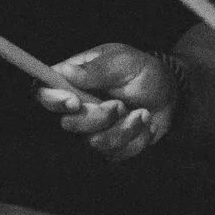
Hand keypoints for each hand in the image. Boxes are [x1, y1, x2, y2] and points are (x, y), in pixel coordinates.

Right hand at [36, 43, 178, 161]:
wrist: (170, 93)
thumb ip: (96, 69)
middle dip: (97, 118)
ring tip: (142, 113)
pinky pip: (116, 153)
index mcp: (73, 80)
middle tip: (120, 105)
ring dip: (124, 129)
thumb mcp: (124, 61)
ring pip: (94, 143)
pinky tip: (145, 123)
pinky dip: (137, 139)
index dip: (53, 101)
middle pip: (68, 124)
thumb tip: (66, 72)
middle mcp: (78, 107)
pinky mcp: (110, 146)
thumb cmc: (143, 71)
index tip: (75, 102)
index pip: (44, 92)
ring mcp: (93, 129)